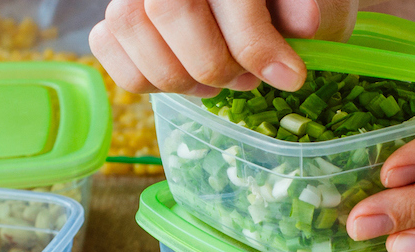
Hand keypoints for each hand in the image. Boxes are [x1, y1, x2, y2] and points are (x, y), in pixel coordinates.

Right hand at [89, 0, 360, 96]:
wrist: (267, 6)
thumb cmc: (287, 2)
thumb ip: (307, 6)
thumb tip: (305, 24)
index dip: (256, 43)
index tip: (289, 77)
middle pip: (168, 10)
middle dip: (214, 62)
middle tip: (248, 81)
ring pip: (129, 26)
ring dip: (179, 74)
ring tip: (222, 81)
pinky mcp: (115, 12)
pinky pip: (107, 44)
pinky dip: (145, 76)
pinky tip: (188, 79)